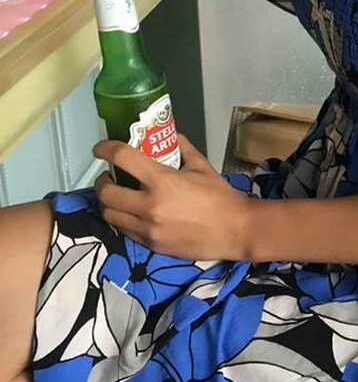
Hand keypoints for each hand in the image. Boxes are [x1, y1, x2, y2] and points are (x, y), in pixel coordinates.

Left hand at [93, 133, 253, 261]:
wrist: (234, 230)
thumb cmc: (219, 196)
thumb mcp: (202, 166)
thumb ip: (182, 149)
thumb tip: (170, 136)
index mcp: (162, 181)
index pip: (123, 158)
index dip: (105, 149)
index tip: (100, 148)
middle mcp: (149, 205)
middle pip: (106, 193)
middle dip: (102, 183)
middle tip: (108, 177)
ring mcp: (147, 228)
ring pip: (110, 215)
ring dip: (108, 203)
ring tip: (117, 197)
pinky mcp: (151, 245)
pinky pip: (124, 231)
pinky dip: (122, 220)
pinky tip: (131, 214)